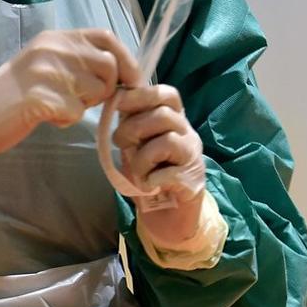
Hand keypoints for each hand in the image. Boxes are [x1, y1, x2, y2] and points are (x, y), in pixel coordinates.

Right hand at [0, 29, 141, 158]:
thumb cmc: (13, 95)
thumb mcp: (44, 65)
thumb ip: (76, 60)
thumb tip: (119, 69)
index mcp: (53, 38)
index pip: (106, 37)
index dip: (125, 59)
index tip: (131, 81)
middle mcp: (51, 48)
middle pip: (108, 66)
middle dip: (104, 89)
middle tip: (81, 100)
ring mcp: (45, 72)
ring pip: (96, 91)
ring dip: (84, 106)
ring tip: (58, 107)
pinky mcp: (40, 98)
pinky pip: (76, 112)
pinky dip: (66, 120)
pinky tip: (47, 117)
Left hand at [114, 84, 206, 242]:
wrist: (166, 212)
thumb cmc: (148, 172)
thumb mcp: (136, 143)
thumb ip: (130, 122)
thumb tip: (114, 99)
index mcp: (174, 119)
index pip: (167, 94)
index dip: (142, 94)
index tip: (118, 102)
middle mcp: (187, 133)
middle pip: (164, 115)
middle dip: (133, 127)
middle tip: (120, 143)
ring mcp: (192, 157)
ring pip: (167, 142)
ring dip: (141, 157)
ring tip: (137, 170)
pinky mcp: (192, 181)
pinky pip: (168, 174)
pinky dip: (150, 180)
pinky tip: (147, 185)